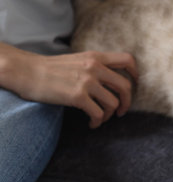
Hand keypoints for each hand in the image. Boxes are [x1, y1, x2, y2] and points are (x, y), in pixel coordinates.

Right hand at [0, 46, 137, 127]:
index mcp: (96, 57)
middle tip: (121, 111)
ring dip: (109, 115)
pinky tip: (91, 124)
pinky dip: (97, 122)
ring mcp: (87, 81)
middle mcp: (95, 67)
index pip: (127, 60)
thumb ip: (95, 66)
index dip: (135, 73)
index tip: (134, 84)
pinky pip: (98, 114)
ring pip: (113, 103)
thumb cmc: (50, 68)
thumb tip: (111, 81)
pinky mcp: (78, 96)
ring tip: (100, 118)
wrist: (27, 71)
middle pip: (125, 86)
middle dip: (127, 102)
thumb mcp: (78, 60)